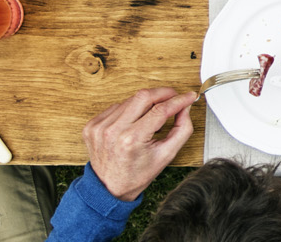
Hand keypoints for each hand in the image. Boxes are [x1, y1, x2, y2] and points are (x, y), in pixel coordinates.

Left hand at [83, 87, 195, 201]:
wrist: (109, 187)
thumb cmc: (137, 174)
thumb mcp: (167, 155)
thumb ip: (182, 129)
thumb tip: (185, 107)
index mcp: (132, 139)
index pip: (161, 109)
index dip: (179, 100)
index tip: (188, 96)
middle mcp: (113, 130)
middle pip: (144, 96)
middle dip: (163, 93)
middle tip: (173, 97)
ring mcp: (100, 127)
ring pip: (130, 99)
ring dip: (146, 103)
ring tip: (152, 116)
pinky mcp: (92, 125)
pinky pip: (117, 106)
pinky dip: (129, 109)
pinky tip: (134, 121)